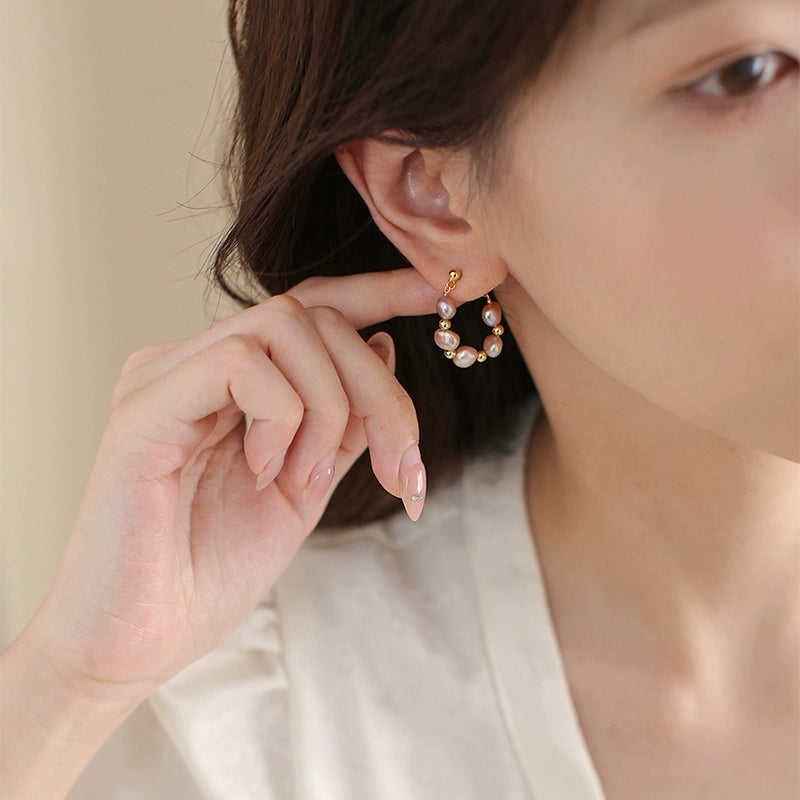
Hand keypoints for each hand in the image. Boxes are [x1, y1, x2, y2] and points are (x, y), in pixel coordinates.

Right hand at [27, 268, 439, 707]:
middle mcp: (193, 362)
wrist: (139, 643)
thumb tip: (382, 344)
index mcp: (229, 381)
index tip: (436, 292)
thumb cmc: (211, 570)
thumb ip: (341, 420)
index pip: (309, 308)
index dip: (376, 292)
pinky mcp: (143, 407)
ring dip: (328, 407)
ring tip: (304, 476)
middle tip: (399, 467)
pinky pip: (237, 362)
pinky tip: (262, 469)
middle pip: (314, 316)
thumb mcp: (305, 487)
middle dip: (378, 389)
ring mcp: (164, 377)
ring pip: (283, 325)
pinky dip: (280, 415)